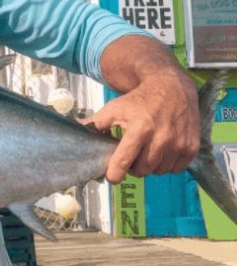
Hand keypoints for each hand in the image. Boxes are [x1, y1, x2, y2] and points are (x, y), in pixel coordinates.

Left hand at [92, 53, 198, 183]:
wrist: (171, 88)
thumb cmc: (138, 100)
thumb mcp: (114, 108)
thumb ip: (94, 124)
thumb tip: (73, 131)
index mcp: (139, 128)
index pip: (124, 161)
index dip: (115, 173)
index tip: (112, 177)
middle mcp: (161, 138)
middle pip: (141, 170)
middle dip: (133, 166)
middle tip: (131, 155)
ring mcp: (178, 144)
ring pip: (158, 171)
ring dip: (150, 166)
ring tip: (147, 150)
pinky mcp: (191, 147)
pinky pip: (175, 169)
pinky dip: (167, 164)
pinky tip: (162, 150)